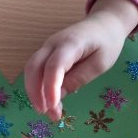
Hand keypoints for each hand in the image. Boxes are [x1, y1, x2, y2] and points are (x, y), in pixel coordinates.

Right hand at [24, 0, 137, 120]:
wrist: (104, 24)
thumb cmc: (106, 43)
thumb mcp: (101, 64)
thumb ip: (80, 78)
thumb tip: (60, 93)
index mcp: (71, 43)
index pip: (54, 66)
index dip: (50, 87)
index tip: (52, 106)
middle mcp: (52, 44)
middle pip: (33, 67)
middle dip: (36, 92)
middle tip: (46, 113)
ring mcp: (47, 47)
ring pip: (31, 70)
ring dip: (35, 92)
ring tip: (48, 112)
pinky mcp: (46, 54)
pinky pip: (36, 70)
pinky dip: (38, 87)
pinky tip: (48, 101)